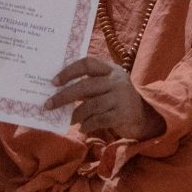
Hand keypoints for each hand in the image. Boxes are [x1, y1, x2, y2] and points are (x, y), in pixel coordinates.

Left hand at [44, 56, 162, 141]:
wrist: (143, 116)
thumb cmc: (116, 99)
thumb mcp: (106, 86)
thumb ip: (87, 85)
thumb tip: (57, 91)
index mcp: (110, 69)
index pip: (87, 63)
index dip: (69, 71)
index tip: (54, 82)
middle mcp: (117, 80)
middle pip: (85, 86)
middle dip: (64, 96)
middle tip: (48, 105)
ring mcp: (121, 97)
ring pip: (91, 105)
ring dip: (76, 114)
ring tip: (69, 120)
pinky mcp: (123, 114)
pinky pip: (99, 119)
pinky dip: (87, 125)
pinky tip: (82, 128)